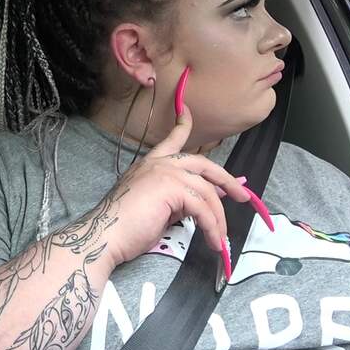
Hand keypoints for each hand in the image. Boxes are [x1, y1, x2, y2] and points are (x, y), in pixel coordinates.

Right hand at [102, 104, 250, 266]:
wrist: (107, 233)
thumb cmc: (126, 227)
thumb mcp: (158, 208)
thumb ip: (180, 199)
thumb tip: (206, 200)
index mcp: (151, 164)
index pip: (171, 139)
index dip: (182, 123)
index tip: (187, 109)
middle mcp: (159, 163)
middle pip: (203, 164)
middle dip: (226, 179)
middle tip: (242, 195)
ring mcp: (166, 172)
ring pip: (207, 191)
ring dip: (218, 217)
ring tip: (220, 238)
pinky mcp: (172, 187)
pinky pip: (203, 208)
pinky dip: (211, 226)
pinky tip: (212, 240)